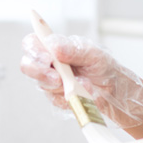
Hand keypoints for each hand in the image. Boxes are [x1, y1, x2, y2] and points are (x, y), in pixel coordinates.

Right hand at [20, 32, 142, 128]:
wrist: (114, 90)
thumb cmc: (103, 66)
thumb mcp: (94, 54)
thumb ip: (74, 50)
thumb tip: (55, 47)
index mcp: (55, 46)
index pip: (32, 43)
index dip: (33, 50)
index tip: (47, 58)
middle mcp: (49, 63)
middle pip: (28, 65)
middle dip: (40, 72)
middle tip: (58, 78)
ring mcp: (51, 81)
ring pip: (43, 85)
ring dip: (63, 87)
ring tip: (84, 85)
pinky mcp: (57, 98)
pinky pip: (56, 100)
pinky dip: (71, 98)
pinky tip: (84, 93)